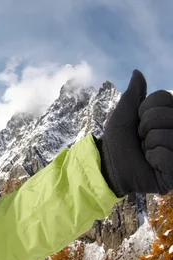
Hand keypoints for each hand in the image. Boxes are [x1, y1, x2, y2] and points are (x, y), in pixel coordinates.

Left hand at [96, 70, 172, 196]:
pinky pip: (167, 155)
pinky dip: (154, 159)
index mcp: (170, 114)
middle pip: (167, 114)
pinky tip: (152, 164)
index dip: (145, 110)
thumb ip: (133, 95)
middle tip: (140, 139)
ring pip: (167, 134)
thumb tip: (137, 72)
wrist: (109, 170)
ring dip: (149, 144)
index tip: (138, 123)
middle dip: (146, 127)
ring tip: (146, 152)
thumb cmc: (117, 143)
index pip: (165, 97)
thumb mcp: (122, 117)